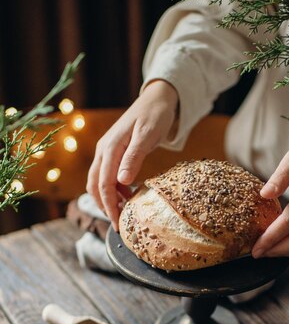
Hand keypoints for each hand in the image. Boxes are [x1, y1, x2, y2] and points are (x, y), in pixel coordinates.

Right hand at [87, 80, 177, 229]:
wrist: (157, 99)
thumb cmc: (155, 115)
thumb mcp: (147, 136)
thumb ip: (134, 157)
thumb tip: (121, 182)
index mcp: (110, 148)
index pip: (104, 184)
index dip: (109, 206)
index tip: (118, 224)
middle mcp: (104, 150)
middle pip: (95, 186)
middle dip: (105, 206)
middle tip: (119, 224)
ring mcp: (107, 151)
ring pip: (99, 181)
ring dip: (109, 198)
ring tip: (125, 212)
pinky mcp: (114, 152)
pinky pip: (108, 175)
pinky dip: (115, 189)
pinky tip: (128, 195)